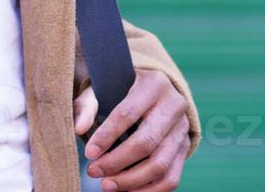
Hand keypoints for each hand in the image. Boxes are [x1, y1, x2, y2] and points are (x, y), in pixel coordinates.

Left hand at [73, 69, 189, 190]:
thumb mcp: (104, 87)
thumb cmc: (122, 88)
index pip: (128, 113)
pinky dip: (149, 190)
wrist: (154, 90)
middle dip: (117, 162)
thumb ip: (88, 105)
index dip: (107, 136)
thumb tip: (79, 129)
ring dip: (131, 181)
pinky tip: (127, 191)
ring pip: (160, 164)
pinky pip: (171, 178)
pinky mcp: (185, 148)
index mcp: (153, 84)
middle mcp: (174, 105)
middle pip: (146, 142)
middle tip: (94, 171)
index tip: (89, 153)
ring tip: (107, 185)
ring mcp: (182, 129)